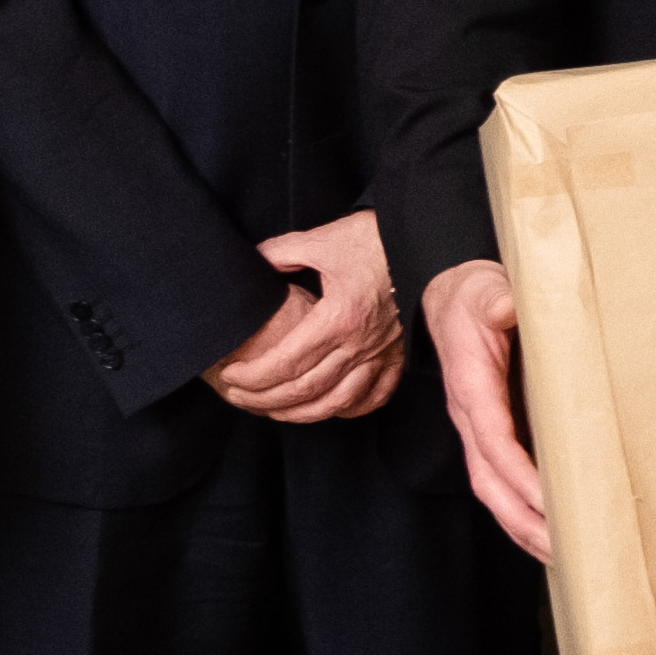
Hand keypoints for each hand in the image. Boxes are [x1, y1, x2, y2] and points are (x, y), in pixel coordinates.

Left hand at [213, 207, 404, 421]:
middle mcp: (359, 344)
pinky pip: (375, 396)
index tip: (231, 377)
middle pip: (304, 390)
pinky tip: (329, 408)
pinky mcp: (397, 355)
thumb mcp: (322, 240)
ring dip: (300, 414)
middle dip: (263, 400)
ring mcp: (380, 354)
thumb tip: (252, 262)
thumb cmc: (375, 241)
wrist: (424, 243)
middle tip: (238, 397)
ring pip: (336, 402)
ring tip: (273, 411)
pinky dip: (349, 408)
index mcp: (337, 317)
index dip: (252, 377)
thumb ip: (280, 252)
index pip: (285, 363)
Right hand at [423, 259, 548, 556]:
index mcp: (471, 382)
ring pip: (493, 491)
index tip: (549, 500)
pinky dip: (523, 513)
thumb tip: (510, 306)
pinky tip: (553, 534)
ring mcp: (476, 429)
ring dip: (524, 528)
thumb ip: (499, 298)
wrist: (447, 299)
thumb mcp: (487, 287)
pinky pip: (501, 481)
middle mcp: (469, 414)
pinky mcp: (489, 434)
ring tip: (565, 558)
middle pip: (489, 481)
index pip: (494, 436)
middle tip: (566, 551)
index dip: (520, 472)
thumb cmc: (474, 295)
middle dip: (524, 520)